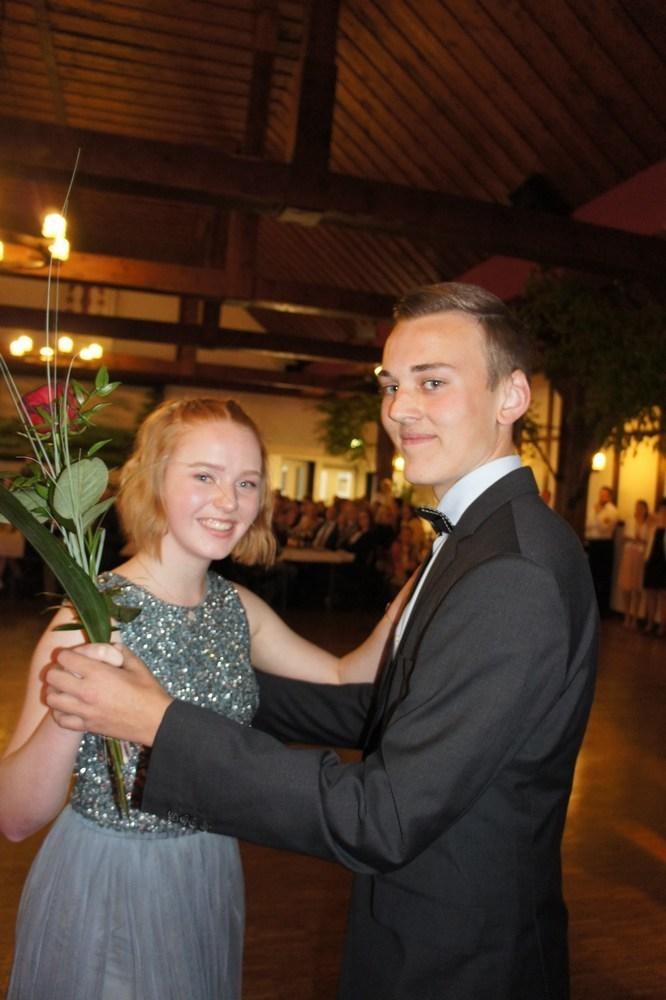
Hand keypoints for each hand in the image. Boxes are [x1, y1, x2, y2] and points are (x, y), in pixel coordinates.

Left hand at [46, 643, 172, 746]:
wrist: (156, 721)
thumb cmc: (149, 692)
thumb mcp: (137, 665)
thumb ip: (120, 651)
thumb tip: (110, 646)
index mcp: (98, 673)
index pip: (65, 658)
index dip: (68, 654)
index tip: (75, 656)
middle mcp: (86, 691)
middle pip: (52, 676)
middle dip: (57, 670)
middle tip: (67, 671)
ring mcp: (84, 711)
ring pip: (52, 698)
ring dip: (55, 690)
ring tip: (66, 688)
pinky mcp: (87, 726)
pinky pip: (61, 719)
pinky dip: (60, 711)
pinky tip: (69, 707)